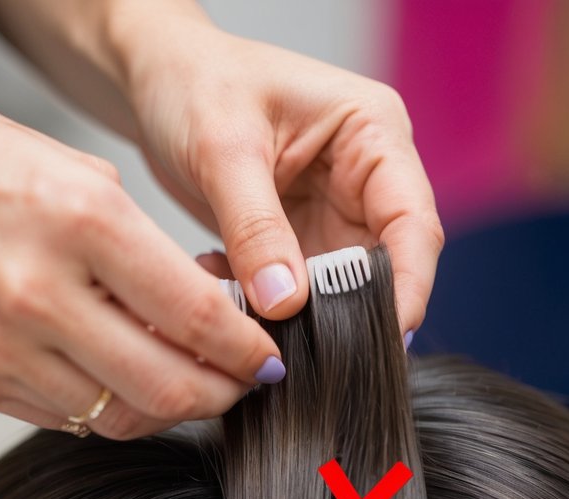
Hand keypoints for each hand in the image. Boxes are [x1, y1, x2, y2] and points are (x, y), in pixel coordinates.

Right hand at [0, 85, 284, 437]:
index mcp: (79, 219)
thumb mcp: (67, 169)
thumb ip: (140, 247)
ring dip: (168, 408)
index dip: (248, 349)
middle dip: (223, 394)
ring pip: (118, 415)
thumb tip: (203, 308)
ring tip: (188, 383)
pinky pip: (65, 416)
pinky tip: (120, 378)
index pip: (197, 315)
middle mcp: (38, 293)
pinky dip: (106, 405)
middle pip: (167, 386)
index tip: (268, 356)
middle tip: (243, 385)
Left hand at [115, 9, 442, 332]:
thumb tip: (285, 303)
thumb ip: (255, 228)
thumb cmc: (195, 82)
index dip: (408, 285)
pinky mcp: (296, 239)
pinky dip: (262, 302)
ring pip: (338, 288)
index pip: (413, 223)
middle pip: (384, 265)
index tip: (390, 336)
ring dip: (297, 313)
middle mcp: (365, 177)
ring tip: (246, 315)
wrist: (155, 79)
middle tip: (307, 349)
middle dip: (349, 312)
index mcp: (373, 134)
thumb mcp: (223, 149)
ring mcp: (332, 212)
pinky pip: (295, 291)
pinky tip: (220, 287)